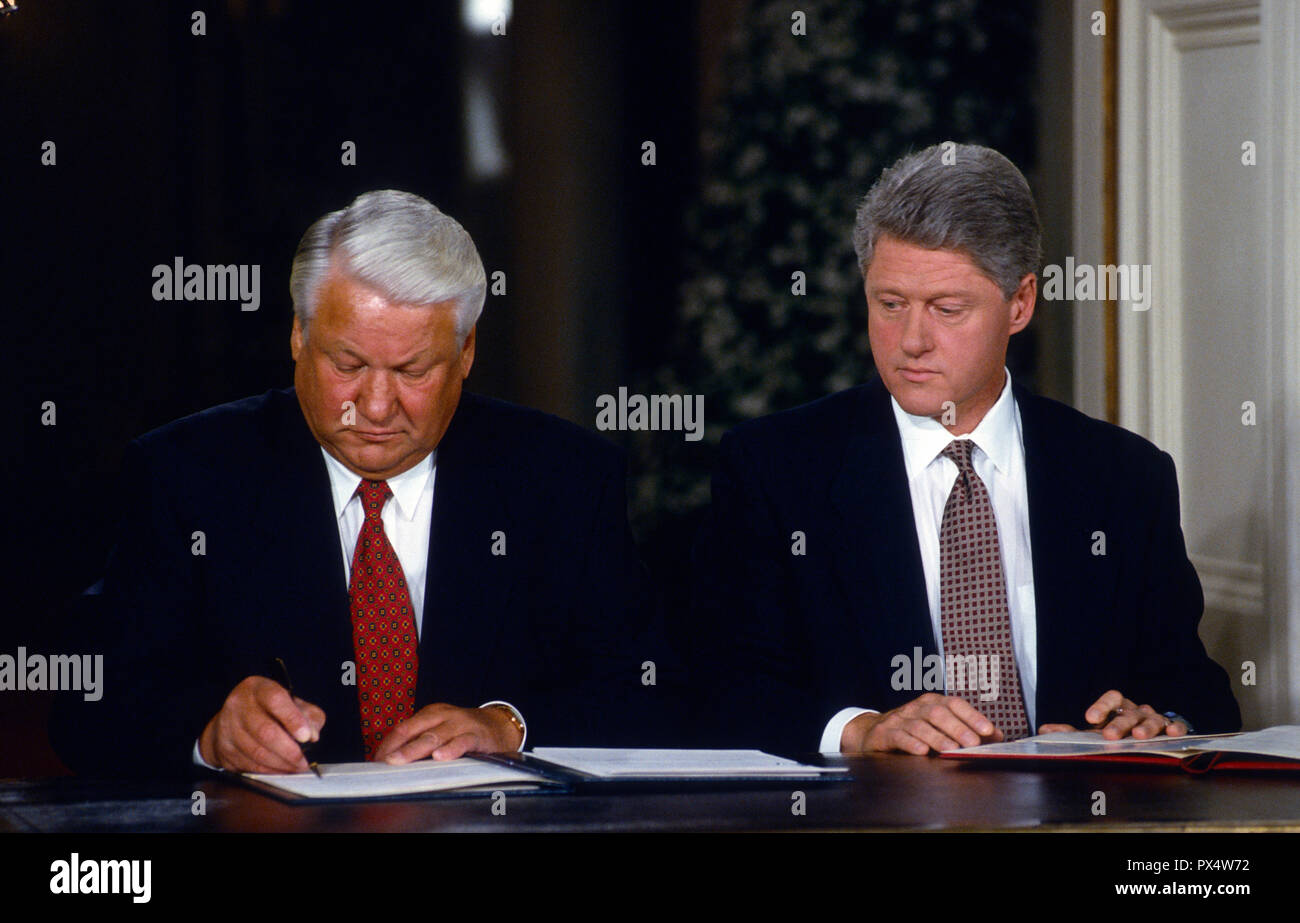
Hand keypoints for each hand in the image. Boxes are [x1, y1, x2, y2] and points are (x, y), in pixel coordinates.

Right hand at [199, 676, 325, 772]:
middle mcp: (239, 705)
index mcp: (259, 688)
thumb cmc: (269, 710)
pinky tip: (280, 770)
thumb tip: (312, 735)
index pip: (275, 700)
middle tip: (303, 761)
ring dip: (280, 764)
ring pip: (256, 752)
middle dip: (289, 751)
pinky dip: (268, 771)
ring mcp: (228, 727)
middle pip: (265, 731)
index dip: (293, 719)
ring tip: (296, 768)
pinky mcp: (224, 748)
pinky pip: (248, 764)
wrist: (232, 719)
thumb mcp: (292, 703)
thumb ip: (309, 715)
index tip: (306, 737)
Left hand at [373, 703, 523, 763]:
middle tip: (384, 762)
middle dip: (397, 748)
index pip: (403, 728)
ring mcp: (460, 724)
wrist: (499, 725)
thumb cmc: (463, 731)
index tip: (376, 761)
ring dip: (415, 750)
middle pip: (415, 731)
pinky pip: (462, 742)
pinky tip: (440, 757)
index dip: (388, 745)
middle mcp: (443, 716)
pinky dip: (450, 750)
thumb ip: (420, 741)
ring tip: (400, 761)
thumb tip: (393, 760)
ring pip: (434, 736)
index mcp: (431, 714)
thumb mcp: (440, 729)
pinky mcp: (477, 735)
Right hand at [841, 693, 1003, 754]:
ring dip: (937, 738)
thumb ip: (967, 731)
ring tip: (951, 750)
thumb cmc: (912, 732)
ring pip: (919, 725)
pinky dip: (911, 743)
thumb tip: (998, 736)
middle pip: (938, 713)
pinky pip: (898, 736)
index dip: (972, 716)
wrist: (872, 733)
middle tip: (972, 743)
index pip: (954, 703)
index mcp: (932, 702)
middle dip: (957, 728)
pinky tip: (922, 752)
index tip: (988, 730)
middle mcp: (916, 708)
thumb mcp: (939, 728)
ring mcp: (899, 719)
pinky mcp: (884, 733)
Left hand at [1038, 690, 1186, 739]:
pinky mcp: (1172, 729)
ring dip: (1146, 727)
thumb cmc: (1118, 732)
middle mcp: (1137, 709)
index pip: (1112, 698)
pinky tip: (1172, 734)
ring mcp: (1155, 718)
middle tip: (1110, 735)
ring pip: (1151, 718)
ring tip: (1139, 737)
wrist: (1149, 736)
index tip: (1089, 718)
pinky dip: (1175, 729)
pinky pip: (1175, 727)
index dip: (1101, 706)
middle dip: (1119, 723)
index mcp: (1118, 707)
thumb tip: (1044, 731)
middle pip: (1128, 712)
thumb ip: (1070, 731)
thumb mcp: (1096, 732)